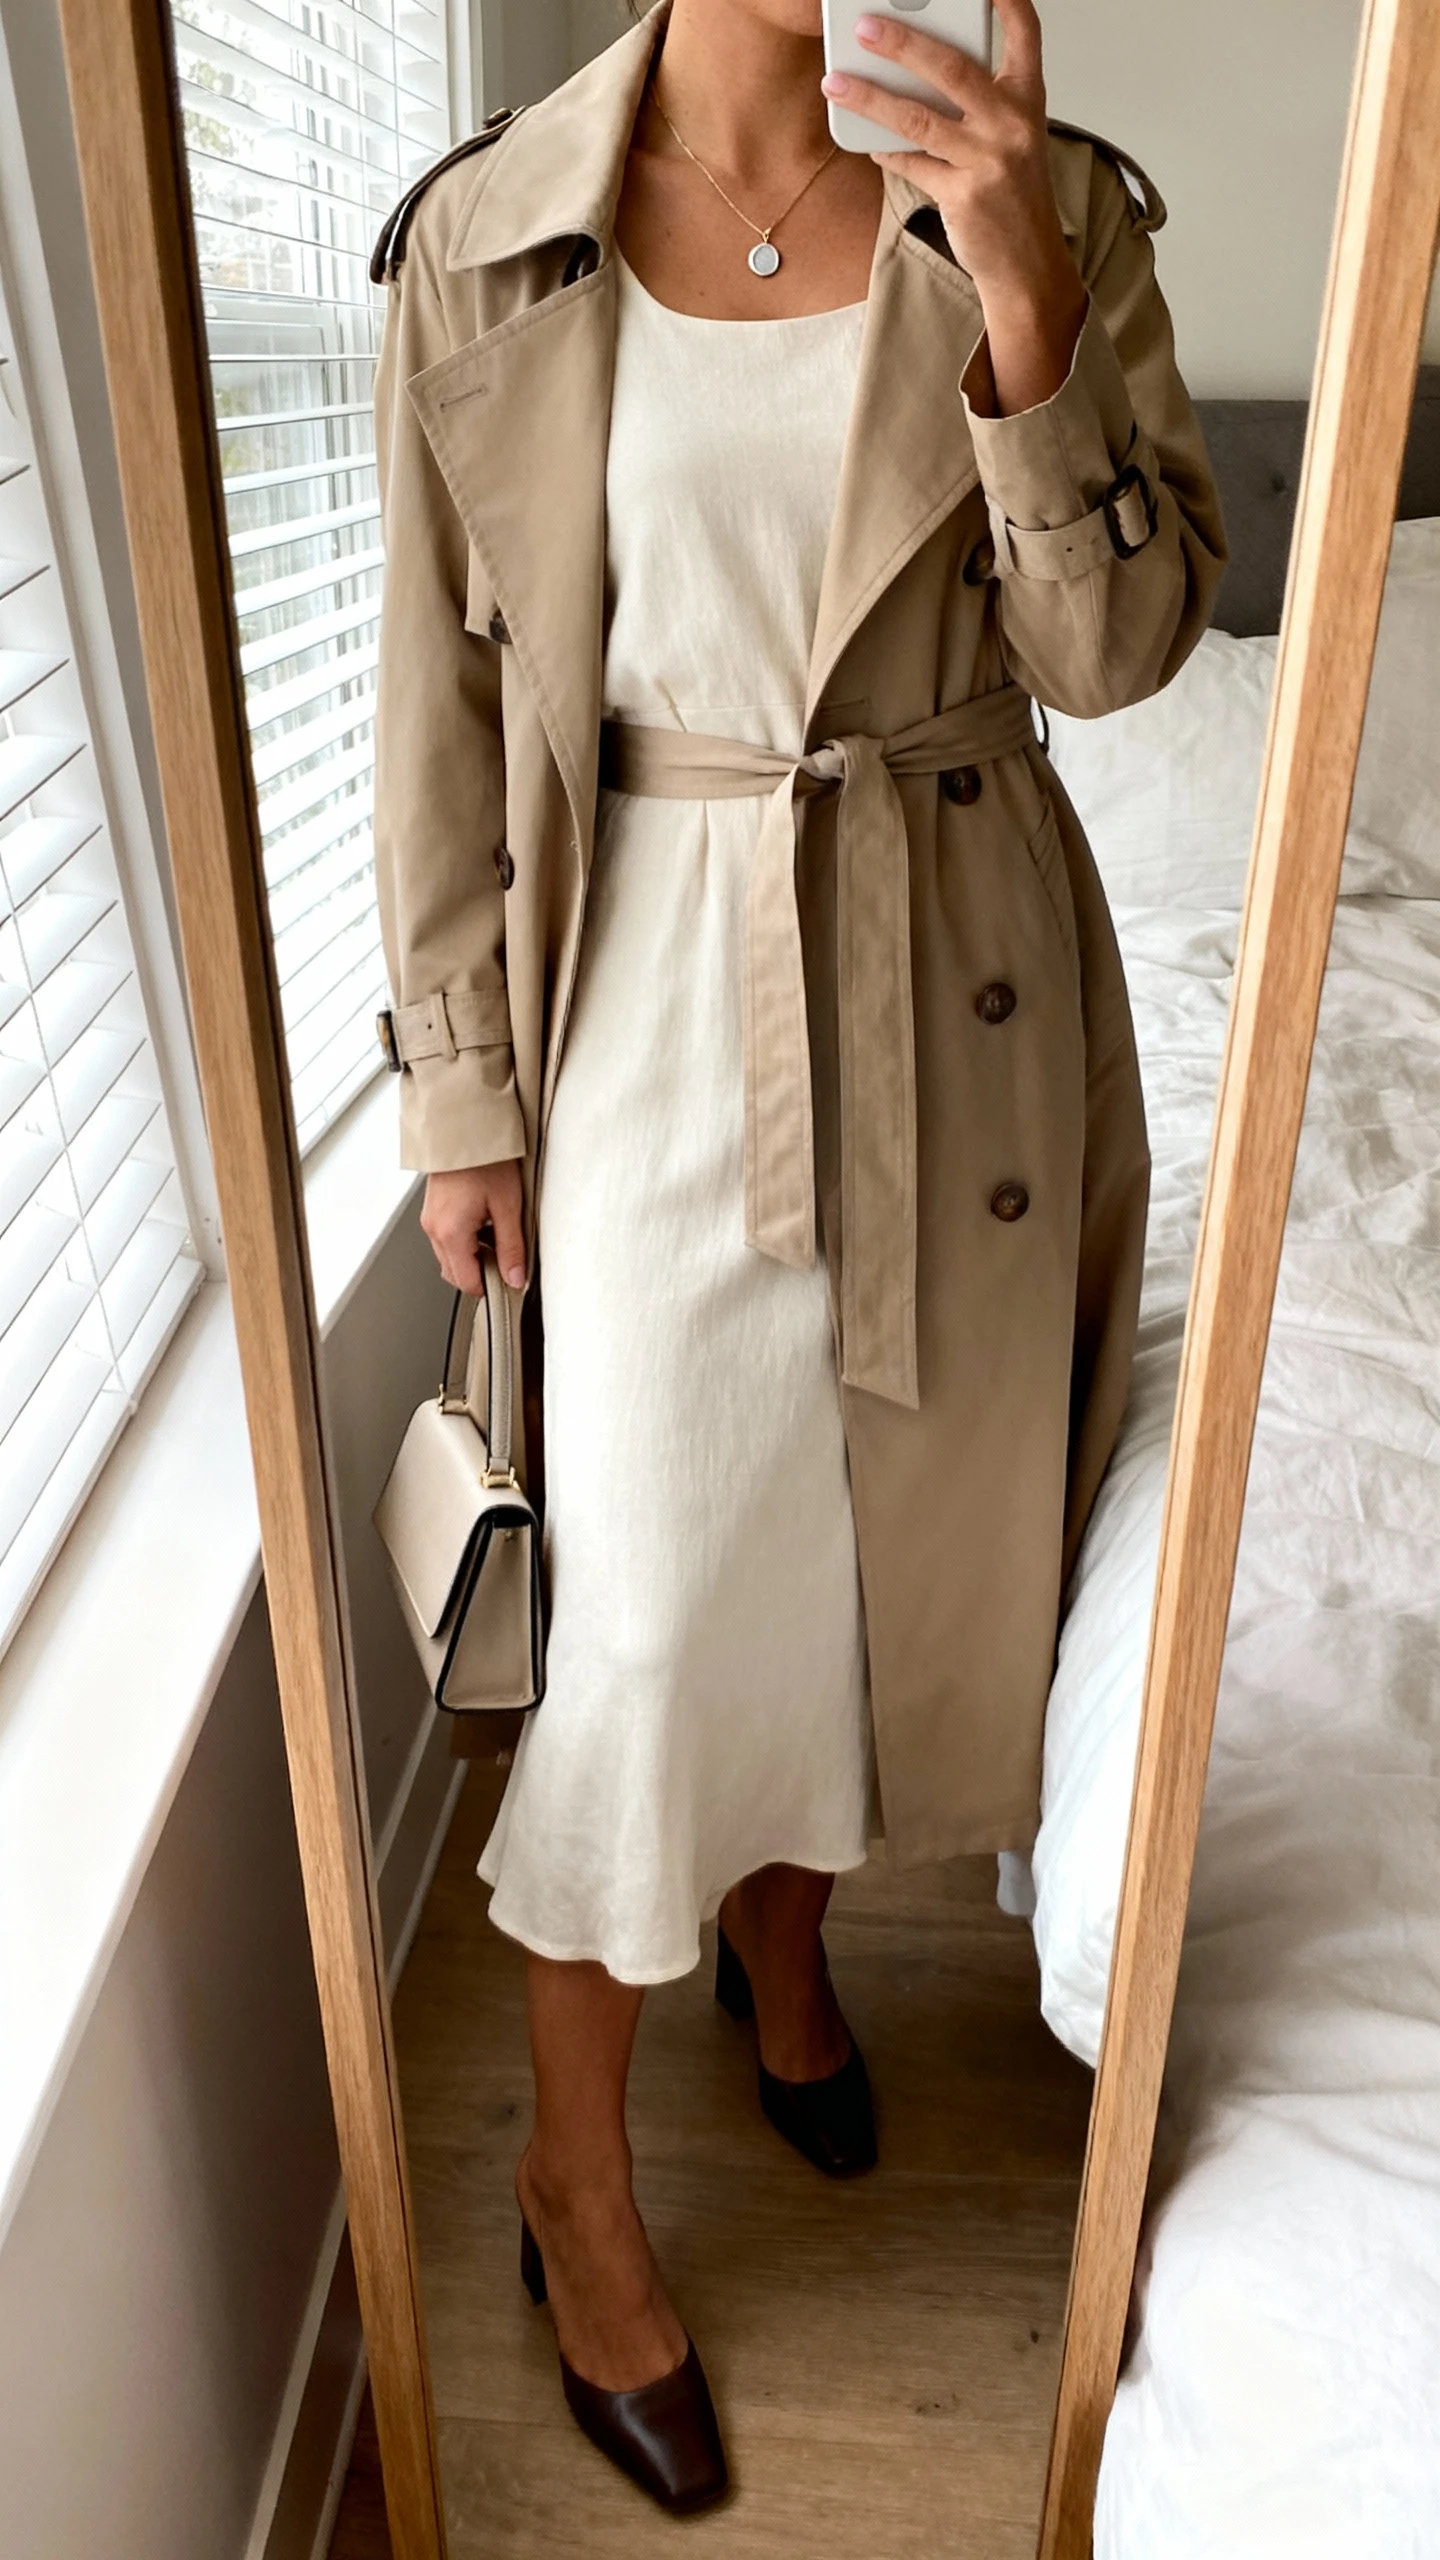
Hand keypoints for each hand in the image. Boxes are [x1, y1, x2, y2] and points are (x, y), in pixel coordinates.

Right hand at [421, 1160, 525, 1294]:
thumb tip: (516, 1277)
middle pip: (455, 1273)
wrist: (464, 1129)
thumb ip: (512, 1247)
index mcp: (451, 1233)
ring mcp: (430, 1220)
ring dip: (473, 1257)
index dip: (491, 1286)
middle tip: (507, 1258)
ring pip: (450, 1257)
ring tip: (497, 1234)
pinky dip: (465, 1241)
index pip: (467, 1282)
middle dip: (481, 1273)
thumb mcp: (508, 1207)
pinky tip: (484, 1224)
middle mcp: (434, 1230)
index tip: (510, 1280)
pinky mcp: (433, 1210)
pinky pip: (447, 1239)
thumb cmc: (485, 1160)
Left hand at [821, 0, 1086, 414]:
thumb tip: (919, 72)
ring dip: (871, 97)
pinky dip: (885, 150)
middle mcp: (1012, 124)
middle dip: (904, 42)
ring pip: (919, 118)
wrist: (1028, 264)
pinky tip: (868, 138)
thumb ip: (978, 102)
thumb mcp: (1012, 138)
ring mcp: (988, 161)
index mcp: (1028, 99)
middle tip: (866, 26)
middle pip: (952, 68)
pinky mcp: (963, 196)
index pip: (1024, 31)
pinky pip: (911, 164)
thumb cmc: (1015, 197)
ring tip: (836, 82)